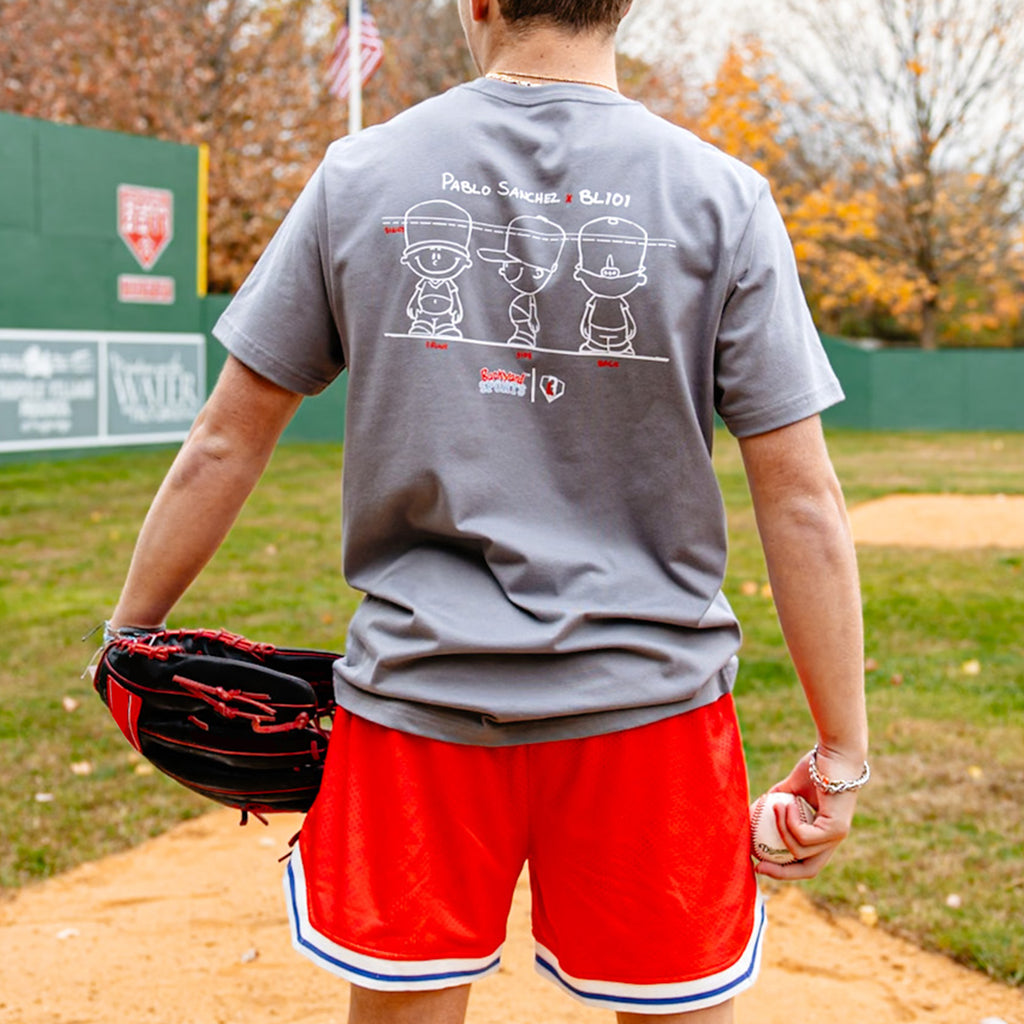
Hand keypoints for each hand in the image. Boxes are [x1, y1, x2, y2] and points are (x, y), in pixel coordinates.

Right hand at [753, 746, 863, 879]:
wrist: (836, 752)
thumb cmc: (816, 765)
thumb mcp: (791, 787)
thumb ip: (777, 801)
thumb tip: (752, 813)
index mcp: (825, 833)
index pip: (806, 861)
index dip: (783, 867)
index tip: (758, 862)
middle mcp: (834, 839)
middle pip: (809, 869)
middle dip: (782, 872)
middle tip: (758, 863)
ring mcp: (837, 836)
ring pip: (801, 850)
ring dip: (780, 830)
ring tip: (774, 805)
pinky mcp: (836, 829)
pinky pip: (804, 835)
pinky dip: (789, 822)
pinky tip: (786, 802)